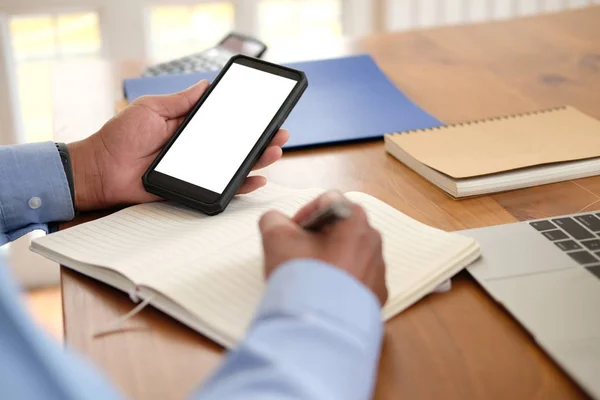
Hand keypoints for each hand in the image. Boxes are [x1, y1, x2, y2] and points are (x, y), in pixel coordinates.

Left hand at [67, 80, 288, 211]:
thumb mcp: (151, 109)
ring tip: (274, 152)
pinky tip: (256, 179)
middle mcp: (197, 149)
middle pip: (236, 145)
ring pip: (234, 167)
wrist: (101, 169)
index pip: (224, 123)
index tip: (265, 115)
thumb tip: (205, 86)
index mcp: (189, 127)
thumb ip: (180, 101)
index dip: (246, 120)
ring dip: (257, 161)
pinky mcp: (192, 189)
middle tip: (280, 134)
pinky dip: (241, 186)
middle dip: (260, 140)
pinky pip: (221, 190)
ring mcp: (197, 170)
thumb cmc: (120, 137)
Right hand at [258, 191, 387, 305]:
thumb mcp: (276, 238)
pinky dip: (340, 282)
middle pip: (340, 228)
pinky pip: (356, 279)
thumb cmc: (303, 279)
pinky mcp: (376, 295)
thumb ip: (273, 219)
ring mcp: (378, 270)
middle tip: (297, 253)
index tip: (292, 232)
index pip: (328, 202)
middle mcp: (373, 242)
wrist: (320, 327)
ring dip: (328, 259)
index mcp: (355, 221)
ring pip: (349, 254)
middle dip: (316, 237)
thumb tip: (276, 222)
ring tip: (308, 277)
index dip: (304, 214)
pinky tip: (321, 293)